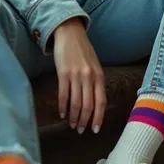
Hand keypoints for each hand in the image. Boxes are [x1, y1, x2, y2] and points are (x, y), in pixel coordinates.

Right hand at [53, 18, 106, 133]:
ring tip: (72, 124)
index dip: (98, 117)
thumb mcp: (94, 65)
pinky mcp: (63, 73)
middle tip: (80, 130)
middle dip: (85, 121)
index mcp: (99, 75)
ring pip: (76, 103)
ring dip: (74, 117)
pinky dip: (63, 107)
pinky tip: (62, 114)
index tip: (95, 129)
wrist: (69, 33)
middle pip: (88, 105)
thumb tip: (94, 103)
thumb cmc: (82, 50)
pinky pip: (63, 94)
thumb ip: (95, 81)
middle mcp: (89, 76)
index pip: (101, 101)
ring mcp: (76, 75)